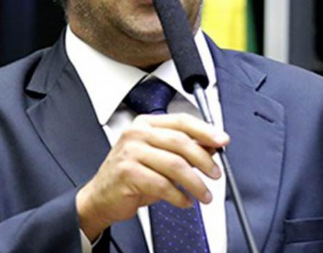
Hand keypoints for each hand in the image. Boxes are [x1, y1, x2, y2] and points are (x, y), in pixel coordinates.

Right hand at [75, 113, 229, 240]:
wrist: (101, 196)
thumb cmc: (130, 175)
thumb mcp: (158, 157)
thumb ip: (183, 149)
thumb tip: (212, 146)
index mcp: (146, 123)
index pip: (181, 121)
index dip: (205, 130)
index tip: (222, 140)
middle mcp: (137, 133)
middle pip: (180, 142)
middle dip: (204, 159)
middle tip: (215, 174)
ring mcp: (130, 152)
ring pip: (174, 164)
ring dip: (195, 183)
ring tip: (204, 194)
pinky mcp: (127, 172)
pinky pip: (162, 184)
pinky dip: (178, 196)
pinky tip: (184, 201)